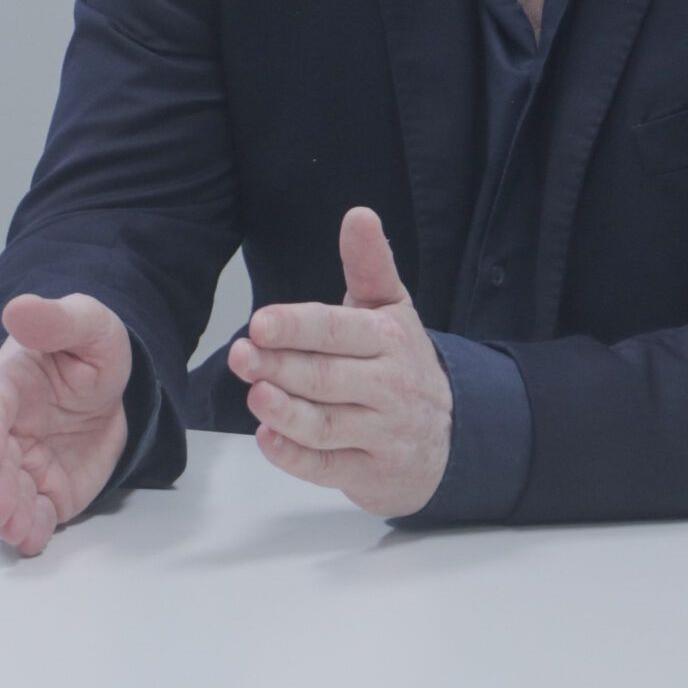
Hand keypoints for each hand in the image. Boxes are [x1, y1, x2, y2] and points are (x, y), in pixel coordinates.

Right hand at [0, 293, 130, 556]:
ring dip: (8, 514)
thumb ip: (55, 320)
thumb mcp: (86, 322)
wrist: (110, 382)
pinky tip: (32, 542)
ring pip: (6, 494)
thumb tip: (19, 308)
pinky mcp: (47, 490)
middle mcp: (5, 430)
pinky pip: (35, 515)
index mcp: (6, 384)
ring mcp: (24, 464)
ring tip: (15, 530)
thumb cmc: (85, 346)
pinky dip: (31, 531)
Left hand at [225, 205, 450, 517]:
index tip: (259, 324)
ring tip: (254, 395)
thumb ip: (369, 264)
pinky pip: (326, 467)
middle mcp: (389, 387)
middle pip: (326, 378)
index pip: (338, 331)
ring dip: (285, 412)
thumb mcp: (392, 308)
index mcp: (390, 338)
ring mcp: (381, 433)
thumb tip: (358, 214)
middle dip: (280, 367)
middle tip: (240, 356)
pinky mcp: (369, 472)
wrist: (447, 436)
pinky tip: (267, 438)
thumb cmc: (401, 362)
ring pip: (325, 425)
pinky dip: (293, 457)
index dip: (297, 327)